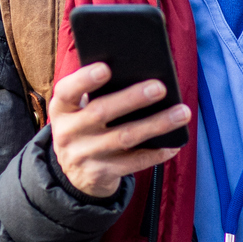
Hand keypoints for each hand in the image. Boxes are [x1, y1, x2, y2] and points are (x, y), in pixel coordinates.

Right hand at [49, 63, 189, 199]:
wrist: (74, 173)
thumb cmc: (85, 128)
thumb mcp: (78, 112)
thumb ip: (97, 95)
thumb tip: (139, 76)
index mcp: (61, 109)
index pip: (67, 91)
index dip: (85, 79)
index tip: (106, 68)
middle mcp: (68, 132)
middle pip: (101, 112)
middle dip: (132, 98)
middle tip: (160, 87)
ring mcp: (83, 156)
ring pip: (124, 137)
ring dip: (156, 124)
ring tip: (181, 113)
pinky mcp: (101, 174)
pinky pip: (133, 162)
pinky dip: (156, 152)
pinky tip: (174, 143)